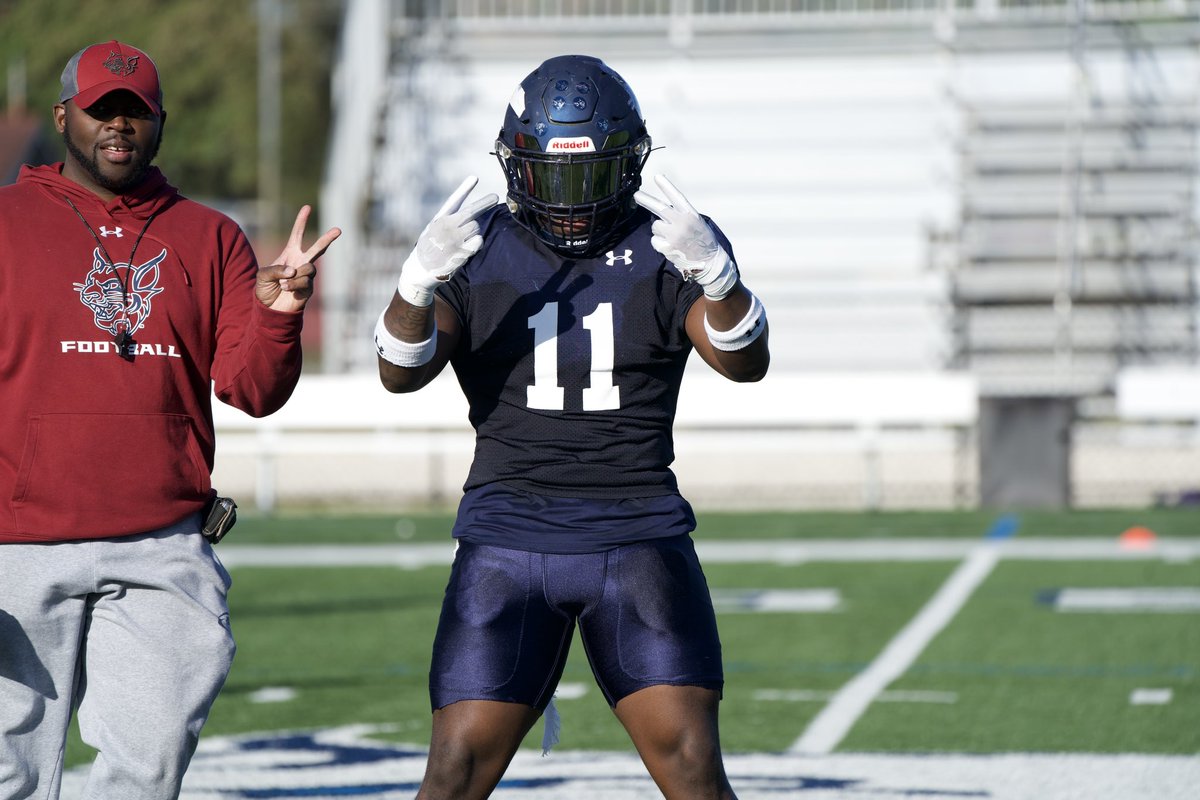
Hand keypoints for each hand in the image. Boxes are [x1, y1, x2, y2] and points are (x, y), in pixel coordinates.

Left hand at [256, 205, 341, 311]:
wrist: (270, 309)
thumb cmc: (265, 289)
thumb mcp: (263, 275)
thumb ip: (276, 269)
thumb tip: (294, 270)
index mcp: (289, 254)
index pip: (296, 235)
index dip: (301, 221)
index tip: (307, 207)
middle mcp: (300, 262)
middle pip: (317, 248)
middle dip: (328, 239)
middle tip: (338, 230)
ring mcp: (306, 275)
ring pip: (309, 268)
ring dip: (295, 275)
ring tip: (283, 284)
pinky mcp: (309, 288)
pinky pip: (305, 282)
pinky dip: (293, 285)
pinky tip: (286, 289)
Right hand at [399, 176, 496, 306]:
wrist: (420, 269)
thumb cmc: (429, 247)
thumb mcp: (432, 229)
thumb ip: (449, 220)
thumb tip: (472, 215)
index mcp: (439, 219)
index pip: (454, 200)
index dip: (465, 188)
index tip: (475, 177)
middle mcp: (446, 226)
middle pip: (472, 212)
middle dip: (485, 203)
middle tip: (495, 197)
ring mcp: (454, 239)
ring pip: (476, 227)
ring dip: (475, 230)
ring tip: (463, 238)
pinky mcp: (461, 251)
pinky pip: (479, 240)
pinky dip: (477, 241)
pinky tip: (469, 245)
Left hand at [634, 174, 737, 299]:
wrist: (709, 262)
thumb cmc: (703, 241)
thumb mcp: (696, 222)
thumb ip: (681, 215)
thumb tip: (662, 211)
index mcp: (690, 215)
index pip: (676, 197)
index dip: (666, 186)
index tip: (657, 177)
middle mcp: (681, 223)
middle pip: (659, 208)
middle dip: (646, 200)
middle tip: (637, 195)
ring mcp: (673, 236)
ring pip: (656, 226)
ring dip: (659, 230)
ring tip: (672, 236)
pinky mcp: (667, 248)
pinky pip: (655, 240)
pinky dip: (659, 242)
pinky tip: (670, 246)